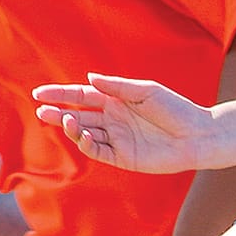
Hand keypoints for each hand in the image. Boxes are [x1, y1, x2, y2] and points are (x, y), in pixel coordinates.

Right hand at [32, 73, 213, 172]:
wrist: (196, 136)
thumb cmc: (175, 109)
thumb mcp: (146, 90)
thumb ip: (117, 87)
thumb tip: (89, 78)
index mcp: (116, 101)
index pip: (82, 96)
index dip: (61, 95)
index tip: (39, 93)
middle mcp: (113, 120)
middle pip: (78, 116)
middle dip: (58, 113)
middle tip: (41, 111)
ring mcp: (116, 139)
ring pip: (84, 134)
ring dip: (71, 128)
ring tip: (63, 120)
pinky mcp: (122, 157)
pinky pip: (98, 151)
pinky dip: (86, 144)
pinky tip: (81, 135)